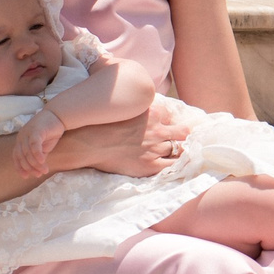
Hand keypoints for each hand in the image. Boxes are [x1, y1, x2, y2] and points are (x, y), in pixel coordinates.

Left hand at [12, 109, 64, 177]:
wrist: (57, 117)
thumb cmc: (49, 132)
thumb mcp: (42, 147)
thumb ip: (37, 156)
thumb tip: (36, 169)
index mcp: (20, 141)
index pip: (16, 156)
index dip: (19, 167)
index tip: (26, 176)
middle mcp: (21, 137)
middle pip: (22, 156)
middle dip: (30, 167)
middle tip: (39, 174)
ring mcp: (27, 133)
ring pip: (28, 152)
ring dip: (36, 164)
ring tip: (44, 170)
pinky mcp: (36, 131)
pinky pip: (34, 145)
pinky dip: (37, 154)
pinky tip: (42, 161)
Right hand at [60, 109, 190, 177]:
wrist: (87, 142)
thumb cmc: (102, 124)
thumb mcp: (125, 107)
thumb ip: (141, 107)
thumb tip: (149, 107)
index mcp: (153, 112)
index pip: (172, 115)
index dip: (173, 121)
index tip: (174, 124)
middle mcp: (158, 129)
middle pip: (183, 132)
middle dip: (185, 135)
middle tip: (186, 138)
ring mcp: (155, 148)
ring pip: (178, 150)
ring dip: (179, 151)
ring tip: (180, 153)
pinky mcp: (150, 165)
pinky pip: (172, 166)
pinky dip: (177, 165)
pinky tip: (178, 165)